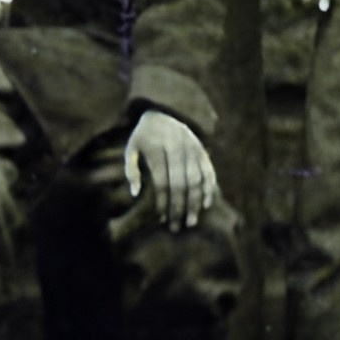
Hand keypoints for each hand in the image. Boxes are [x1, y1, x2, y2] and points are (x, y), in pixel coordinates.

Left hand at [124, 109, 218, 230]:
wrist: (166, 112)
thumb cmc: (145, 136)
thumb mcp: (131, 148)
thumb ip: (131, 170)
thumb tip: (134, 194)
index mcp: (156, 148)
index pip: (162, 181)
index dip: (163, 202)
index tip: (161, 218)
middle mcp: (177, 149)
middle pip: (180, 184)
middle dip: (179, 208)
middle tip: (177, 227)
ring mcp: (192, 149)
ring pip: (197, 180)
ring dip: (195, 203)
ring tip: (191, 221)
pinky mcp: (203, 151)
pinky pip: (209, 172)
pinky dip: (209, 189)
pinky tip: (206, 204)